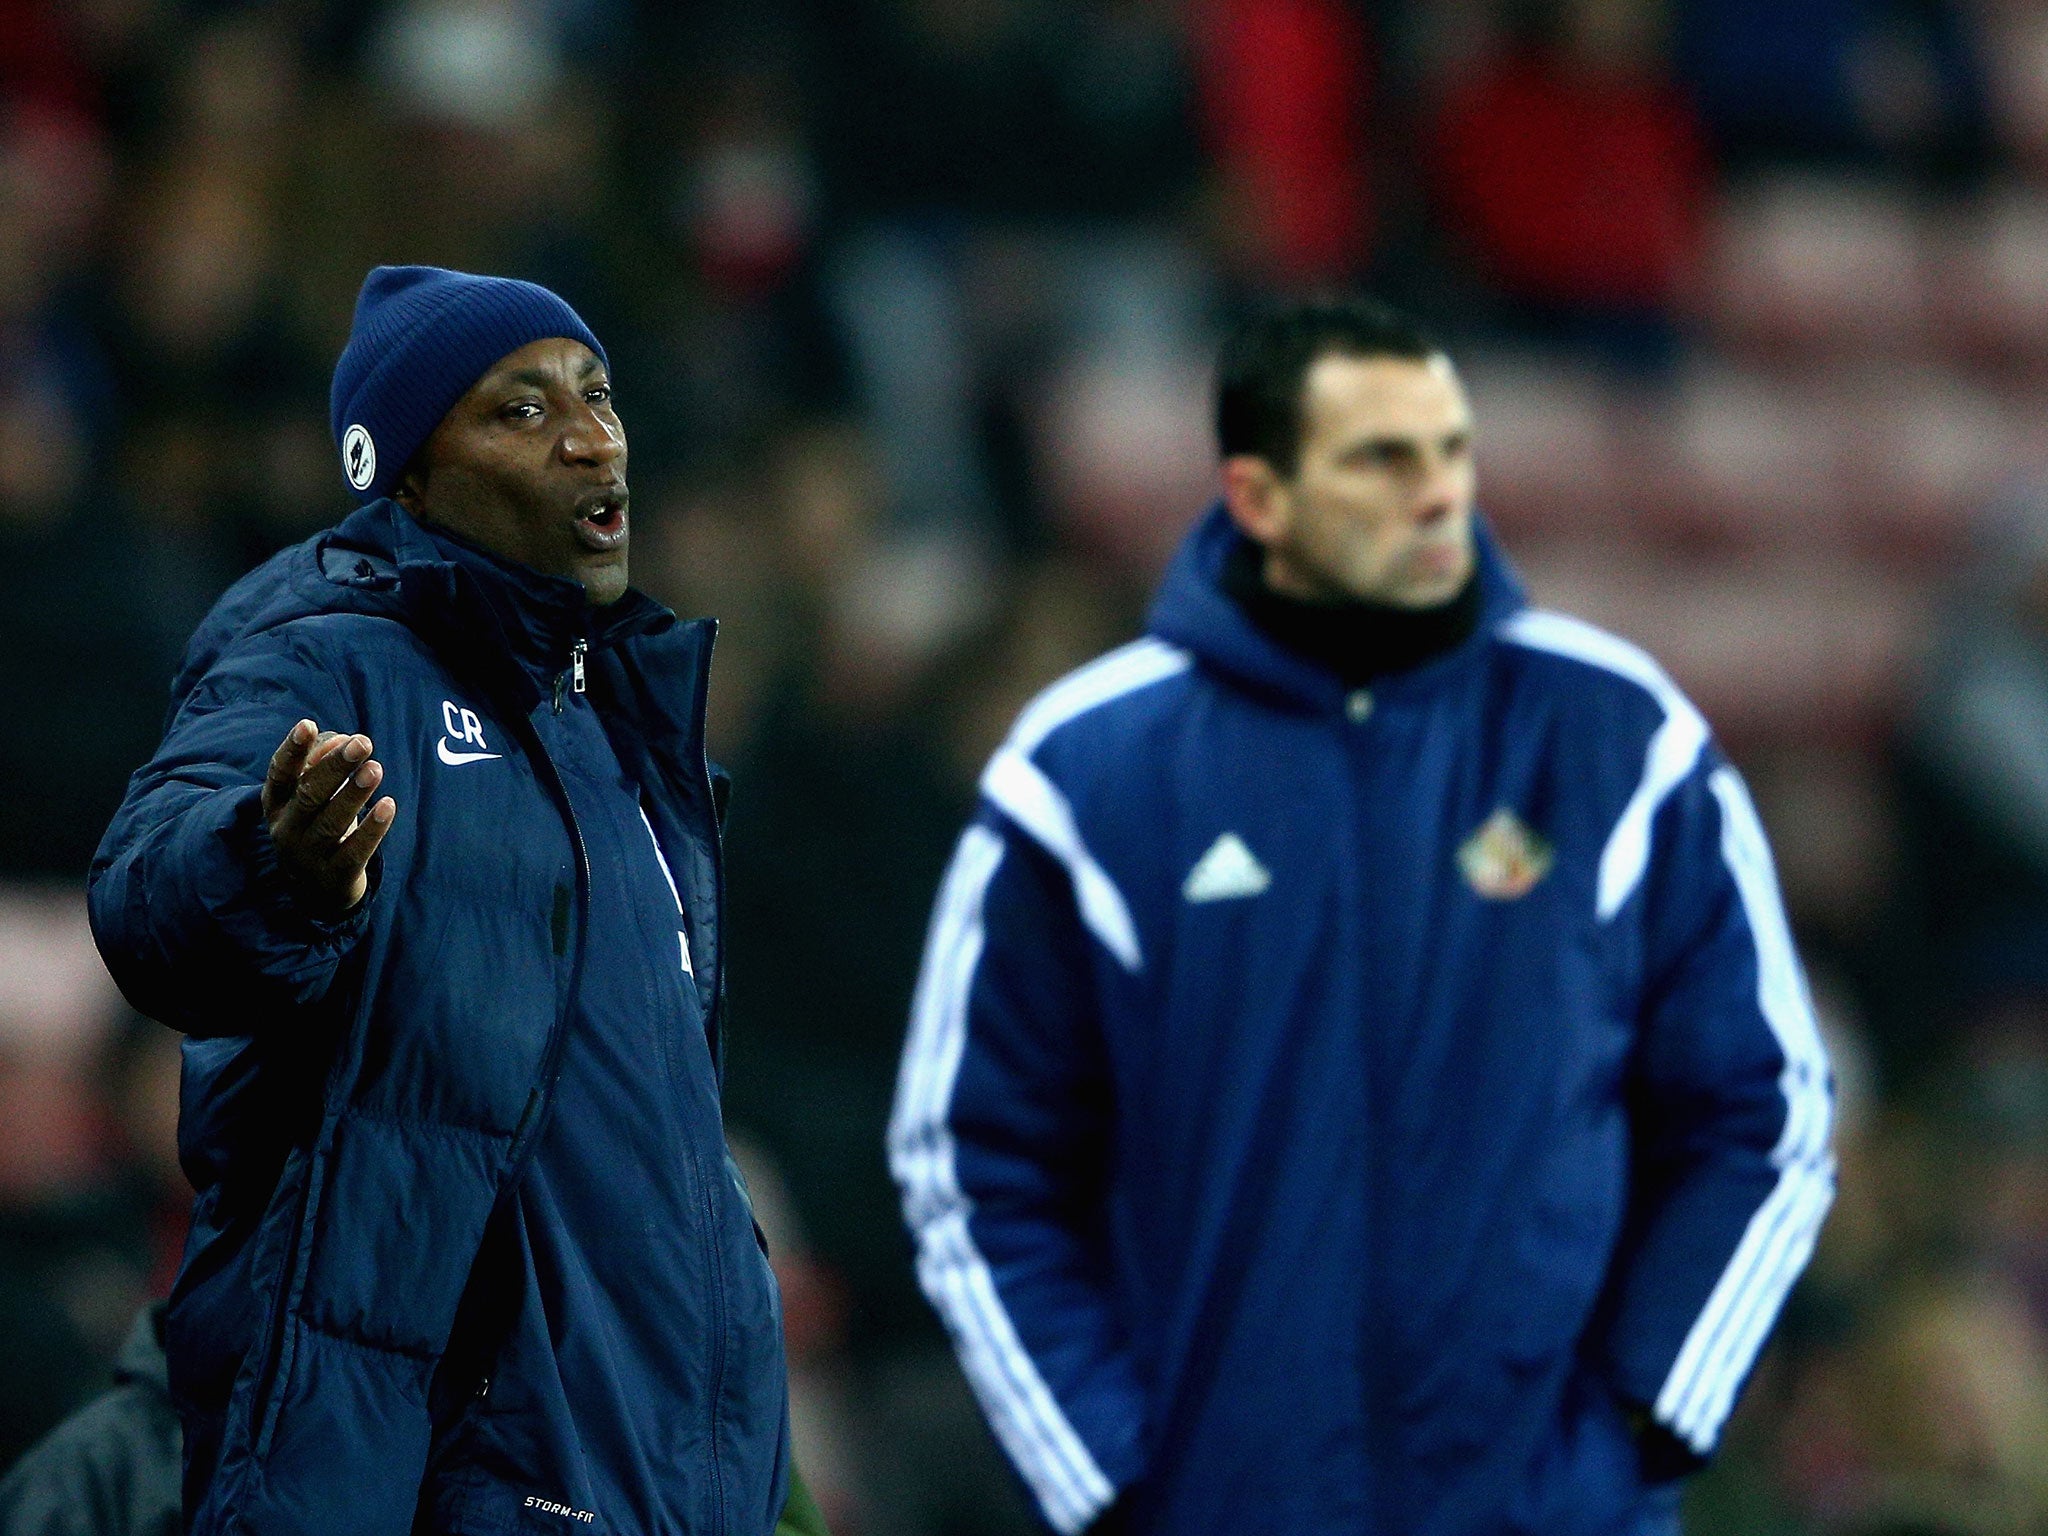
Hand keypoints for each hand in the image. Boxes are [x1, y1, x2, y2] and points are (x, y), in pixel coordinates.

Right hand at [262, 720, 397, 916]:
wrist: (316, 888)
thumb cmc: (315, 823)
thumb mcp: (311, 793)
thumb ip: (322, 761)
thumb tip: (343, 740)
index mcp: (276, 804)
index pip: (280, 774)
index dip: (292, 750)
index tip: (308, 724)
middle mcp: (286, 829)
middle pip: (309, 795)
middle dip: (335, 767)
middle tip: (362, 743)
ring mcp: (308, 856)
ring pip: (332, 823)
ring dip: (354, 794)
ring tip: (375, 768)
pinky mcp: (335, 876)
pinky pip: (355, 852)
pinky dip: (372, 829)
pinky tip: (388, 805)